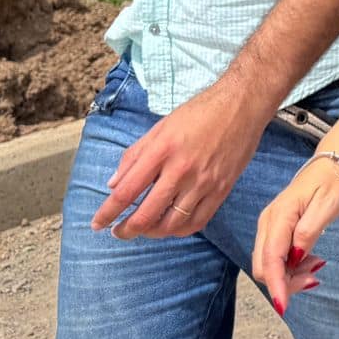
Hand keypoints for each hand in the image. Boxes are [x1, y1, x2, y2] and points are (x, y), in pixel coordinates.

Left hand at [90, 84, 266, 239]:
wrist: (242, 105)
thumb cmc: (199, 112)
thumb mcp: (160, 127)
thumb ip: (135, 156)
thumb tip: (113, 185)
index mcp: (161, 150)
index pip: (126, 191)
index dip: (107, 212)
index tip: (97, 223)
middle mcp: (181, 169)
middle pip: (146, 215)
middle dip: (126, 230)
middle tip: (118, 232)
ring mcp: (203, 182)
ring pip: (170, 224)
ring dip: (151, 233)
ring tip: (143, 230)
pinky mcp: (221, 189)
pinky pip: (196, 222)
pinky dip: (178, 230)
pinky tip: (170, 226)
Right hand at [253, 156, 338, 314]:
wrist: (331, 164)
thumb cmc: (332, 183)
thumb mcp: (326, 207)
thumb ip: (308, 232)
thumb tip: (294, 258)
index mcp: (280, 216)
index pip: (271, 258)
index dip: (276, 284)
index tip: (283, 307)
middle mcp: (268, 223)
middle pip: (264, 266)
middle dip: (285, 282)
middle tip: (315, 278)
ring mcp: (270, 226)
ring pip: (269, 264)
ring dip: (290, 275)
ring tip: (317, 266)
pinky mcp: (276, 230)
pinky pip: (276, 257)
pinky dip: (292, 267)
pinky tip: (311, 260)